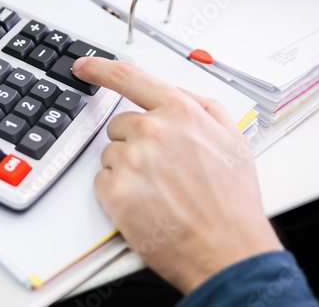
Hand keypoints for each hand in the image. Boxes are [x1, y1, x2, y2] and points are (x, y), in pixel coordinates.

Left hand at [75, 57, 281, 293]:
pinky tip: (147, 204)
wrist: (228, 252)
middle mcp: (153, 131)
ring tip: (161, 191)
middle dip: (136, 143)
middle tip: (164, 170)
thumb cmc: (232, 203)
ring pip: (112, 154)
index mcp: (180, 112)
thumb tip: (179, 92)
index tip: (84, 66)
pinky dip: (118, 193)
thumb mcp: (234, 139)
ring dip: (128, 169)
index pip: (127, 76)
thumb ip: (204, 107)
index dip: (99, 67)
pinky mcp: (116, 191)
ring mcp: (132, 161)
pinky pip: (103, 181)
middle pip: (120, 125)